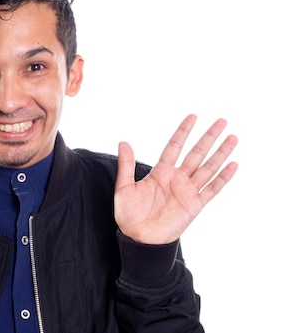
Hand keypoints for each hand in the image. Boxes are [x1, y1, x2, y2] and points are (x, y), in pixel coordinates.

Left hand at [114, 114, 237, 244]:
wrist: (139, 239)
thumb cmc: (129, 215)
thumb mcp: (124, 187)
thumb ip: (126, 165)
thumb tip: (123, 142)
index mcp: (161, 172)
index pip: (175, 146)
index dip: (183, 131)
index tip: (193, 116)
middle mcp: (177, 178)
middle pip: (196, 153)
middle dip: (209, 137)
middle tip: (222, 121)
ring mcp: (188, 191)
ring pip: (208, 167)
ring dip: (221, 153)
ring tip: (233, 137)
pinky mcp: (195, 205)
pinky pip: (212, 189)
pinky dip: (223, 178)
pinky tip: (233, 165)